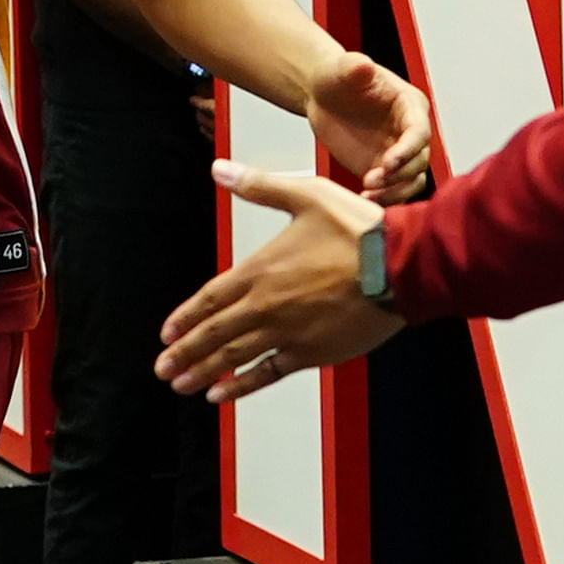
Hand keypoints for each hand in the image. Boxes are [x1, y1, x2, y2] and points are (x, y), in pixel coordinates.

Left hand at [158, 165, 415, 396]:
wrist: (401, 266)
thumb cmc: (357, 230)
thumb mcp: (306, 195)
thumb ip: (259, 187)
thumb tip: (219, 169)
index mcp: (260, 270)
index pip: (209, 298)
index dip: (185, 318)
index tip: (166, 335)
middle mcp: (266, 306)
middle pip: (214, 334)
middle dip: (184, 353)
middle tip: (162, 369)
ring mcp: (287, 333)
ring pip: (234, 357)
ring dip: (204, 372)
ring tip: (181, 384)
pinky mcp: (311, 353)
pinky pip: (267, 373)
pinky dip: (242, 386)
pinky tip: (221, 395)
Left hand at [307, 52, 437, 202]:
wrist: (322, 97)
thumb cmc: (336, 78)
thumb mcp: (341, 69)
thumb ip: (354, 67)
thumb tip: (363, 65)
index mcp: (409, 105)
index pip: (419, 131)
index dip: (407, 149)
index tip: (387, 163)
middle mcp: (410, 131)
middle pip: (419, 160)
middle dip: (398, 175)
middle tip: (371, 181)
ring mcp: (399, 153)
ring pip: (411, 180)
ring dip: (394, 191)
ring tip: (368, 195)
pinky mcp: (385, 170)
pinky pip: (394, 190)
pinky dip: (384, 198)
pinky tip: (363, 199)